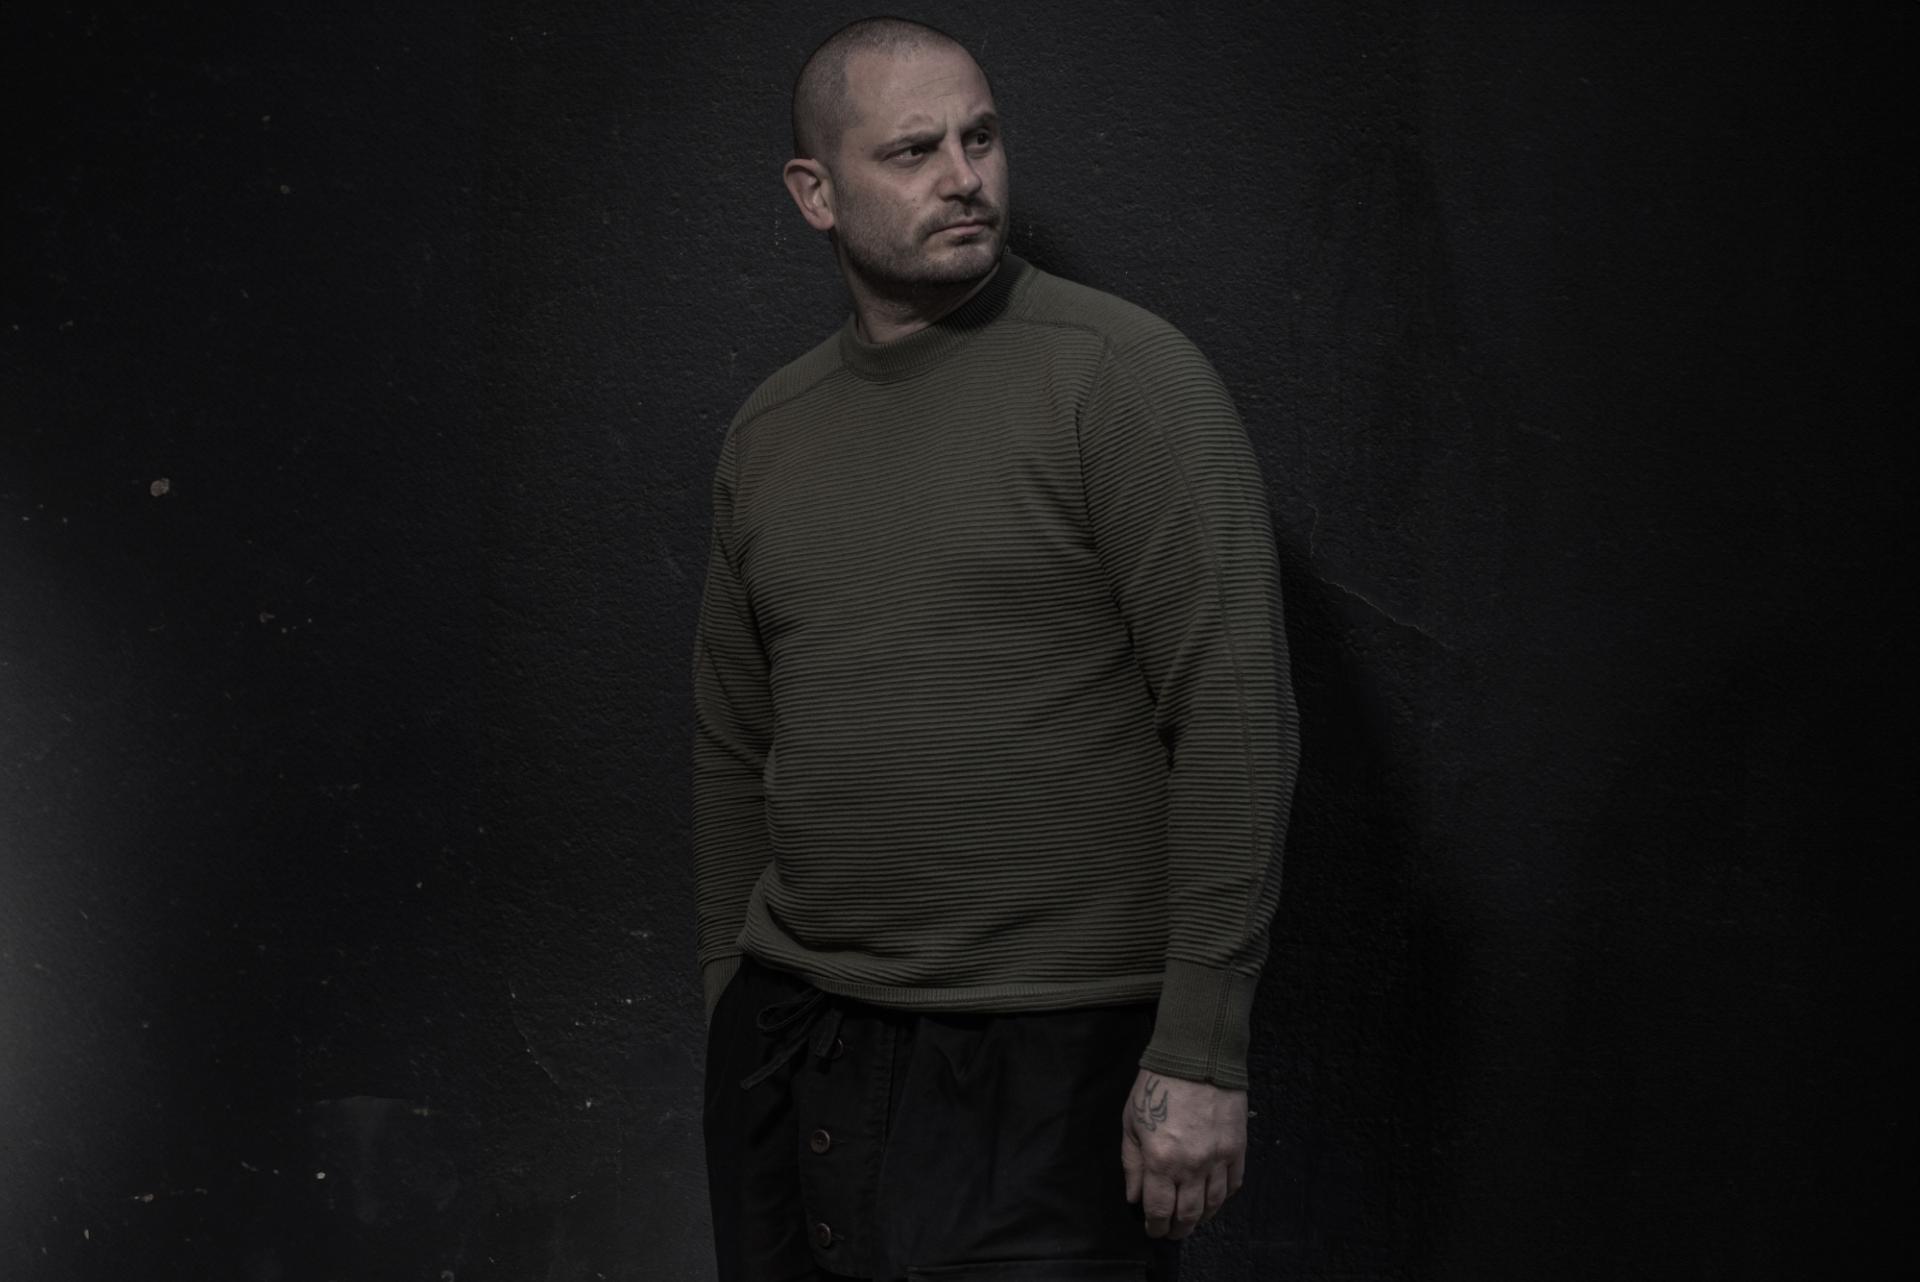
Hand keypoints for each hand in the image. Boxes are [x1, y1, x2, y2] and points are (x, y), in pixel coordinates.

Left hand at [1119, 1068, 1247, 1238]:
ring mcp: (1218, 1158)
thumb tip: (1134, 1196)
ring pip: (1213, 1204)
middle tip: (1171, 1232)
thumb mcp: (1131, 1122)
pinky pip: (1233, 1183)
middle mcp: (1192, 1166)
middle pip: (1188, 1213)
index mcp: (1161, 1160)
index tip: (1152, 1229)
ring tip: (1192, 1219)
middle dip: (1178, 1228)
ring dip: (1201, 1218)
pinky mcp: (1237, 1148)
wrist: (1196, 1057)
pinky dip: (1223, 1197)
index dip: (1154, 1226)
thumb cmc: (1157, 1086)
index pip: (1159, 1209)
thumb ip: (1132, 1163)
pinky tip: (1213, 1198)